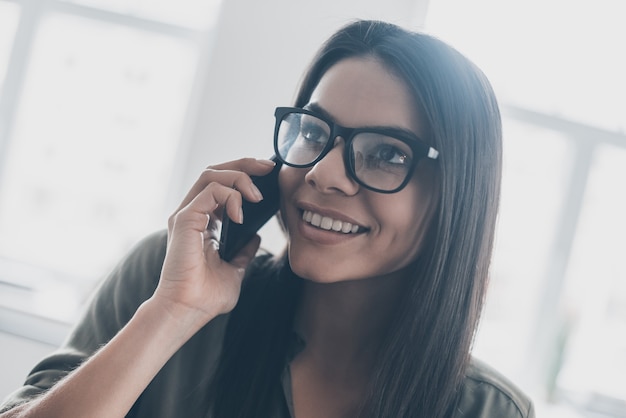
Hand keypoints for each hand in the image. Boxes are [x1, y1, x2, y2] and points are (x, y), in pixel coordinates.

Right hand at [153, 157, 276, 329]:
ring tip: (257, 195)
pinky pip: (210, 191)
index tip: (269, 174)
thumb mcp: (235, 270)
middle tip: (268, 167)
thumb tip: (255, 238)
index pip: (221, 185)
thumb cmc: (206, 296)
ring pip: (211, 175)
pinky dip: (230, 195)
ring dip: (239, 177)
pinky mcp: (184, 219)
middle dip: (244, 165)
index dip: (244, 174)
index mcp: (202, 223)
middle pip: (215, 172)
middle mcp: (191, 214)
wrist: (188, 311)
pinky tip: (241, 213)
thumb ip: (243, 251)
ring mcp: (186, 215)